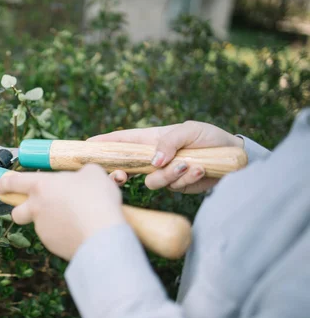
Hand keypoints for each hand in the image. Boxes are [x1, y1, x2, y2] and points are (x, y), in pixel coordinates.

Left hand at [0, 164, 124, 260]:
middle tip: (38, 208)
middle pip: (17, 212)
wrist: (102, 233)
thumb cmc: (97, 199)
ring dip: (52, 222)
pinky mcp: (53, 246)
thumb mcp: (93, 174)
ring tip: (77, 218)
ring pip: (40, 226)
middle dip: (23, 210)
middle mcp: (36, 208)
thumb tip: (83, 177)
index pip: (13, 182)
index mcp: (41, 186)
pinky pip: (55, 238)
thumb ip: (82, 173)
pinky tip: (81, 230)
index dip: (4, 183)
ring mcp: (42, 229)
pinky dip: (64, 235)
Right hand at [87, 121, 243, 192]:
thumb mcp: (189, 130)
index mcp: (150, 139)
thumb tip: (153, 162)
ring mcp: (163, 173)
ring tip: (190, 163)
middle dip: (120, 174)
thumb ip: (169, 142)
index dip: (103, 144)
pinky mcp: (176, 185)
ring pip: (152, 182)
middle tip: (122, 176)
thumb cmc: (209, 137)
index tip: (85, 147)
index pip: (122, 141)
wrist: (233, 157)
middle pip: (125, 168)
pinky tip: (200, 168)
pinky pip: (173, 187)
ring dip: (171, 174)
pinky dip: (187, 178)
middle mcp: (152, 157)